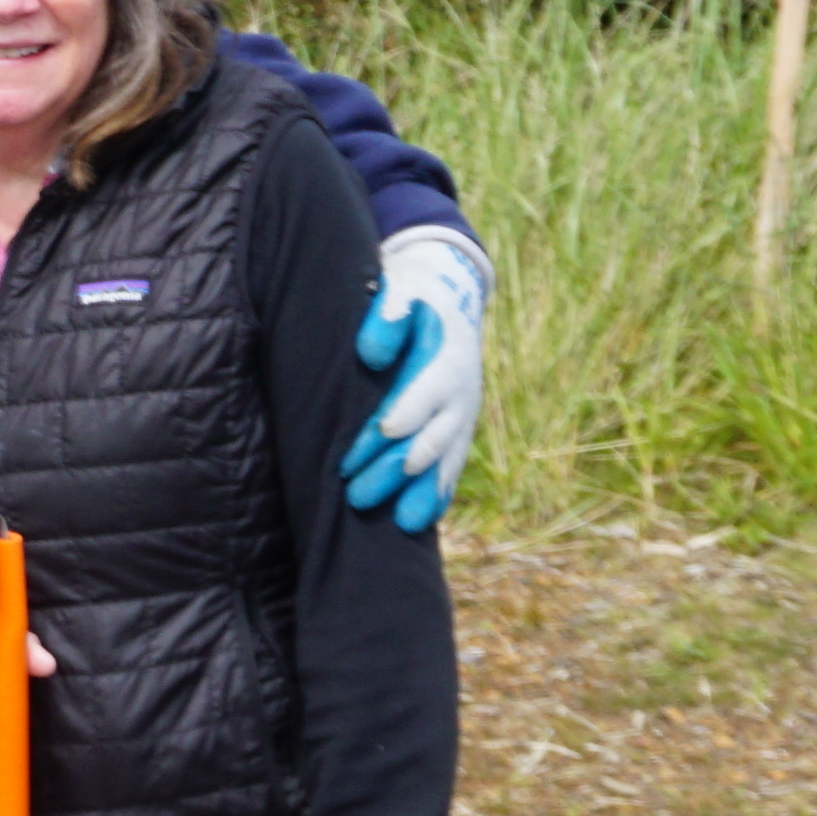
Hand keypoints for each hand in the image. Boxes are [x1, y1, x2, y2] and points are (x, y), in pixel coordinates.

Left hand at [339, 223, 489, 530]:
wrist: (449, 298)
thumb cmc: (412, 296)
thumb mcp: (400, 291)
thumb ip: (386, 316)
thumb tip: (371, 355)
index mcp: (442, 360)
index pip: (421, 395)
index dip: (397, 419)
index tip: (370, 442)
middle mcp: (457, 393)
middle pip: (429, 437)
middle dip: (396, 468)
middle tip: (357, 496)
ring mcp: (460, 415)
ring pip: (443, 460)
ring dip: (420, 492)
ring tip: (400, 524)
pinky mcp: (456, 430)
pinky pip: (450, 466)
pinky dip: (436, 493)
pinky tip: (417, 521)